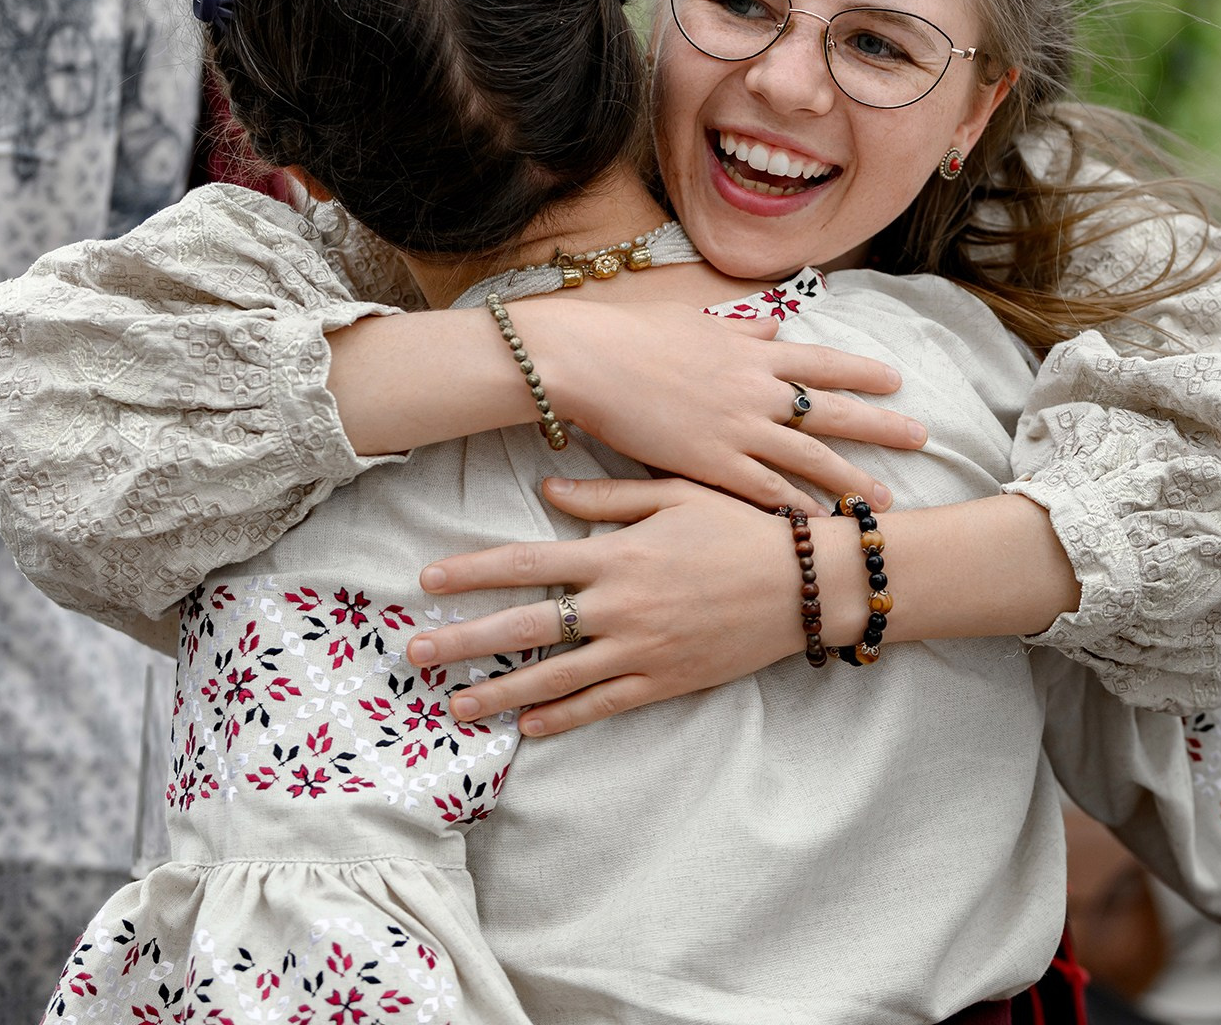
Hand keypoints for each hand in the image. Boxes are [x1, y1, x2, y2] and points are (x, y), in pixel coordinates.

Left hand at [408, 477, 866, 737]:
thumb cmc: (742, 526)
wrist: (807, 582)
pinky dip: (564, 719)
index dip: (473, 572)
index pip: (527, 562)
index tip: (427, 581)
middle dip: (464, 644)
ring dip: (501, 693)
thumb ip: (607, 499)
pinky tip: (529, 730)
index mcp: (617, 554)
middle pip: (525, 629)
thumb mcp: (676, 494)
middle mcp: (619, 605)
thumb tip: (546, 492)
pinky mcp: (665, 681)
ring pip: (555, 678)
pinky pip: (603, 705)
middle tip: (413, 657)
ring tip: (455, 706)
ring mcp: (641, 649)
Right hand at [516, 297, 924, 511]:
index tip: (895, 379)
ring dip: (852, 479)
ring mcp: (738, 428)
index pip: (822, 361)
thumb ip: (741, 328)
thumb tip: (776, 323)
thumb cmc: (634, 335)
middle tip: (922, 436)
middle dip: (881, 425)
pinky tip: (820, 522)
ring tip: (886, 498)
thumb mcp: (695, 320)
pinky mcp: (711, 463)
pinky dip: (796, 507)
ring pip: (810, 458)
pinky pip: (766, 490)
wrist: (590, 361)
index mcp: (753, 351)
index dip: (862, 371)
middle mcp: (757, 389)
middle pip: (832, 410)